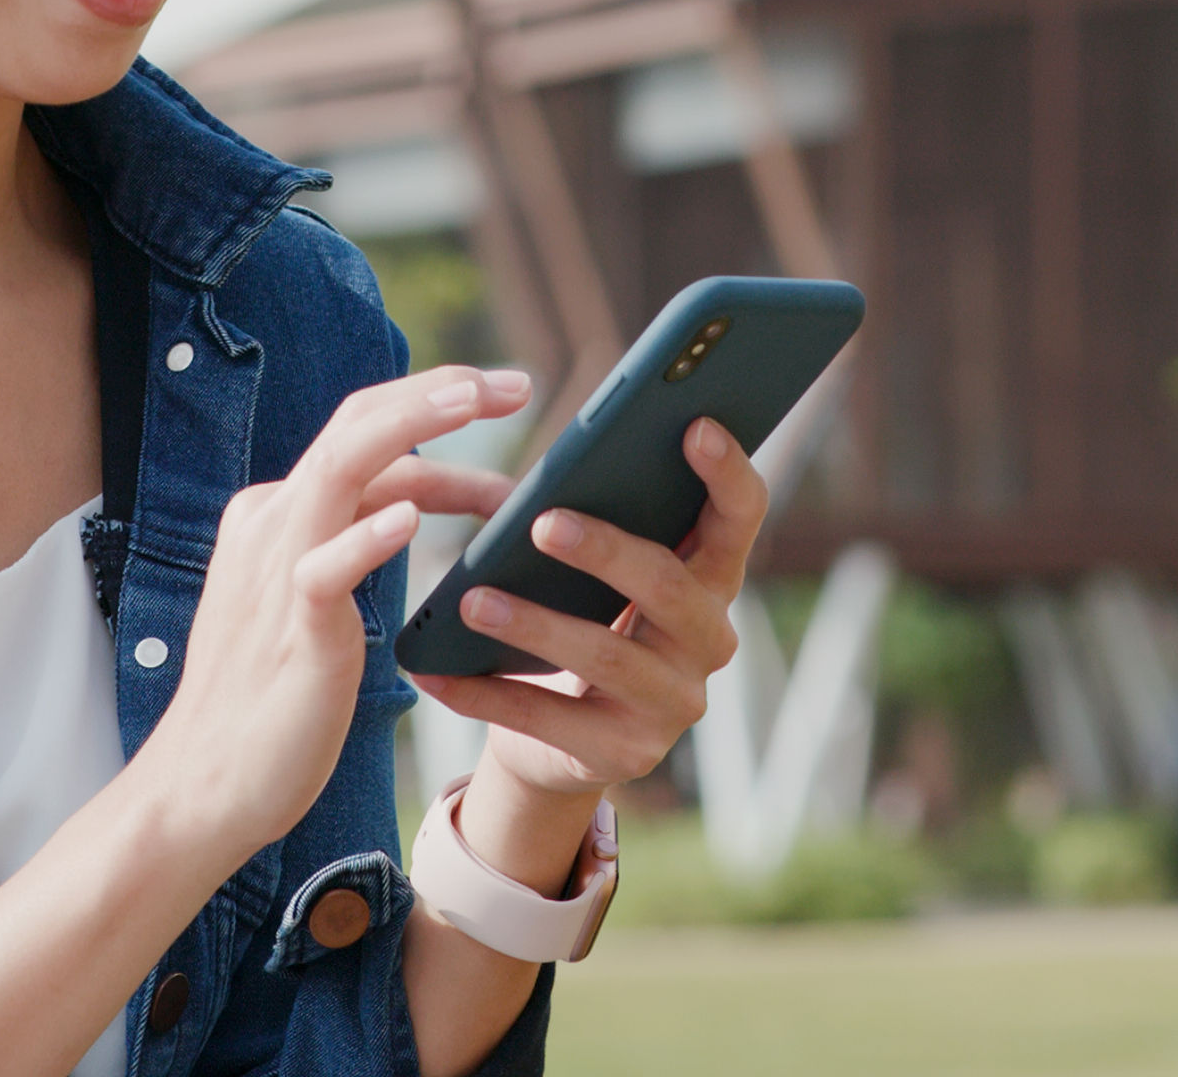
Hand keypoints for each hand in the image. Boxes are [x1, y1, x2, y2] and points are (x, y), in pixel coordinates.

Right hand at [136, 366, 528, 857]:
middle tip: (515, 383)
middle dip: (438, 391)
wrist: (208, 781)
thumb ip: (350, 543)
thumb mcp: (312, 596)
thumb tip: (411, 505)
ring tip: (474, 401)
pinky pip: (325, 567)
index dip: (434, 413)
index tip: (499, 400)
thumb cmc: (271, 697)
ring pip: (342, 466)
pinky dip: (367, 536)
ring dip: (412, 424)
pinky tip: (410, 519)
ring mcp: (277, 568)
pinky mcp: (291, 627)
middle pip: (357, 425)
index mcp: (279, 512)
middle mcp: (274, 522)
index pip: (365, 439)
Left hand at [408, 416, 764, 805]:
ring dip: (533, 625)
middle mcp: (709, 640)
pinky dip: (486, 693)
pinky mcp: (627, 753)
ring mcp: (673, 702)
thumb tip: (539, 487)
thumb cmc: (583, 619)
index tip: (693, 425)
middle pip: (669, 587)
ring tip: (471, 599)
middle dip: (606, 552)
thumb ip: (597, 521)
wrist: (563, 738)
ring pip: (605, 657)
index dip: (727, 472)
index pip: (741, 517)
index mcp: (711, 576)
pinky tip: (437, 674)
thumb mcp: (600, 572)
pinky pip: (549, 720)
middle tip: (543, 523)